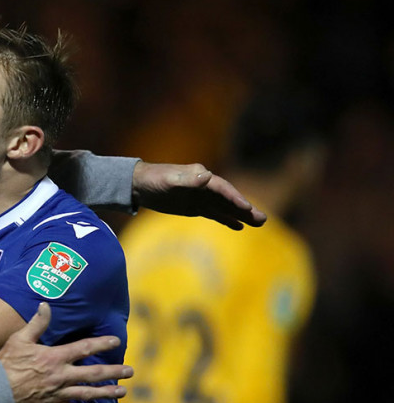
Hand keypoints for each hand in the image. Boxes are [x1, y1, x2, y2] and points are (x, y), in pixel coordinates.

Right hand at [0, 303, 131, 402]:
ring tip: (122, 391)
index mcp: (54, 358)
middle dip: (113, 372)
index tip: (116, 341)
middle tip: (130, 371)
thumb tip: (46, 305)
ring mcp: (57, 393)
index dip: (101, 344)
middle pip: (92, 374)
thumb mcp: (19, 339)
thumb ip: (36, 324)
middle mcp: (60, 376)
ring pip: (87, 394)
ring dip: (106, 392)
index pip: (83, 349)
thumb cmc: (5, 363)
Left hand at [132, 161, 267, 229]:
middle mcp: (205, 185)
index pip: (223, 189)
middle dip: (245, 209)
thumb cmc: (154, 179)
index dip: (235, 198)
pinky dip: (226, 219)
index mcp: (201, 176)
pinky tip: (239, 226)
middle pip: (229, 199)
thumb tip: (207, 175)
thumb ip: (188, 179)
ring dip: (241, 215)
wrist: (139, 185)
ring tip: (259, 223)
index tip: (247, 208)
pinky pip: (214, 213)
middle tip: (263, 219)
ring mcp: (201, 197)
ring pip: (225, 207)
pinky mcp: (195, 207)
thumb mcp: (170, 179)